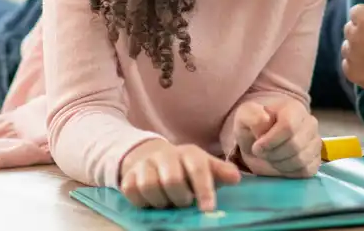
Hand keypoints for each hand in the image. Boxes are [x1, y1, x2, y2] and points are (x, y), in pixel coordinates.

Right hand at [119, 139, 241, 210]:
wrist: (152, 159)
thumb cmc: (185, 169)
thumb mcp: (204, 167)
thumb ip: (220, 172)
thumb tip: (235, 177)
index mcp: (189, 154)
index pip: (197, 168)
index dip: (204, 189)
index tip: (207, 209)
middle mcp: (165, 155)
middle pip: (172, 180)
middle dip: (180, 198)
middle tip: (184, 202)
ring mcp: (145, 165)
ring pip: (149, 186)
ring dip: (161, 201)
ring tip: (168, 202)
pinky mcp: (128, 177)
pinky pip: (133, 192)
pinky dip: (143, 202)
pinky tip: (151, 200)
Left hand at [232, 99, 321, 177]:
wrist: (262, 138)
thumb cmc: (255, 126)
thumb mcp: (246, 116)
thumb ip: (253, 116)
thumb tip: (266, 122)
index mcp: (294, 108)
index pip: (288, 127)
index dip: (270, 141)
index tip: (256, 147)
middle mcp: (310, 123)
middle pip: (295, 146)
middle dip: (273, 154)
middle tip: (262, 153)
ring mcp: (315, 142)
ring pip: (301, 160)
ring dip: (280, 164)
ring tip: (270, 157)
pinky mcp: (316, 159)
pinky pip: (306, 171)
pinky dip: (290, 172)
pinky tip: (281, 164)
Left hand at [341, 0, 363, 89]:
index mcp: (363, 20)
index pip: (355, 11)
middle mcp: (353, 37)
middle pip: (349, 28)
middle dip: (361, 30)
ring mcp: (352, 57)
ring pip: (347, 47)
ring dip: (356, 46)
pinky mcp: (353, 74)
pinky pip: (347, 64)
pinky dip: (355, 64)